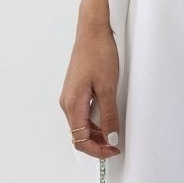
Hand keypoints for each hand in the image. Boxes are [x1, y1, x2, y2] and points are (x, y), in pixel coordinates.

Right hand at [60, 18, 121, 156]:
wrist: (92, 32)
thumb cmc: (98, 54)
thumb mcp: (108, 87)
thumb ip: (109, 115)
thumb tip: (110, 138)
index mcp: (73, 103)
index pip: (80, 139)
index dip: (97, 150)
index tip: (113, 150)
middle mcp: (67, 102)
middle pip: (78, 135)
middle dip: (97, 144)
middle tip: (116, 145)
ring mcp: (70, 97)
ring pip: (80, 126)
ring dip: (96, 134)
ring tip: (114, 133)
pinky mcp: (75, 91)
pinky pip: (82, 114)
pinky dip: (94, 122)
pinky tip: (107, 120)